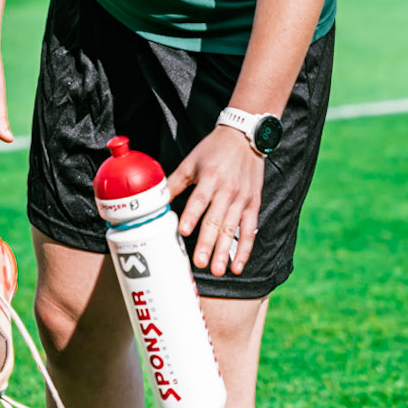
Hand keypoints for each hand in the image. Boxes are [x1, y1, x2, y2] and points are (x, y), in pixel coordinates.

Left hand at [167, 125, 263, 277]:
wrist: (246, 137)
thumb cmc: (214, 150)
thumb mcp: (191, 161)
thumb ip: (174, 182)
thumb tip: (155, 200)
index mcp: (210, 177)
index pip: (200, 199)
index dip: (192, 215)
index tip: (183, 231)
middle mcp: (227, 189)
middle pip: (216, 220)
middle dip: (208, 243)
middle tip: (200, 263)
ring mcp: (242, 199)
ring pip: (233, 229)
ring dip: (225, 251)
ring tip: (217, 270)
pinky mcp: (253, 204)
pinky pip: (249, 230)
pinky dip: (245, 249)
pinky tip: (237, 266)